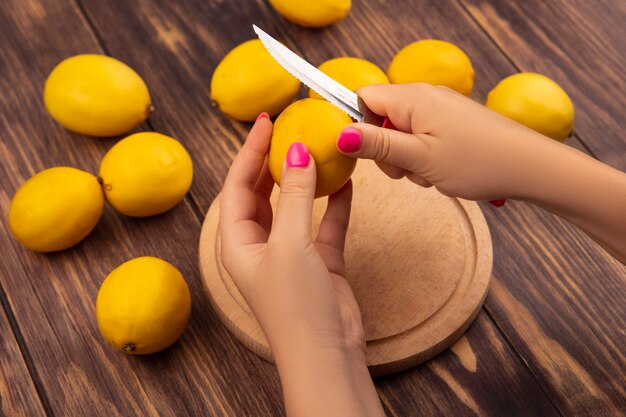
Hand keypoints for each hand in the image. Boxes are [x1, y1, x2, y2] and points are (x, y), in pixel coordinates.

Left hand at [219, 116, 384, 415]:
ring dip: (305, 180)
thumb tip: (297, 151)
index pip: (238, 186)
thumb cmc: (296, 306)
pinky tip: (346, 183)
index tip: (265, 121)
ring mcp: (291, 253)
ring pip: (294, 205)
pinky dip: (335, 204)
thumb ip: (296, 196)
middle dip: (272, 160)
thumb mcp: (290, 245)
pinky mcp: (319, 261)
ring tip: (315, 147)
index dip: (249, 152)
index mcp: (237, 243)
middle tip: (288, 127)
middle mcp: (260, 246)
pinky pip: (325, 223)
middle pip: (262, 192)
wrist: (327, 354)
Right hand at [337, 83, 559, 200]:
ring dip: (407, 159)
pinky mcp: (453, 122)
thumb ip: (377, 145)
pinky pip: (423, 137)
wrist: (529, 167)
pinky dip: (424, 158)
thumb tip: (340, 134)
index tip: (368, 153)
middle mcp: (425, 97)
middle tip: (406, 170)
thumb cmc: (477, 161)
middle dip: (386, 150)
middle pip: (381, 118)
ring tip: (430, 174)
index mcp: (412, 98)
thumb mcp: (419, 158)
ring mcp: (441, 109)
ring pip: (402, 133)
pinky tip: (442, 172)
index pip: (363, 98)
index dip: (358, 125)